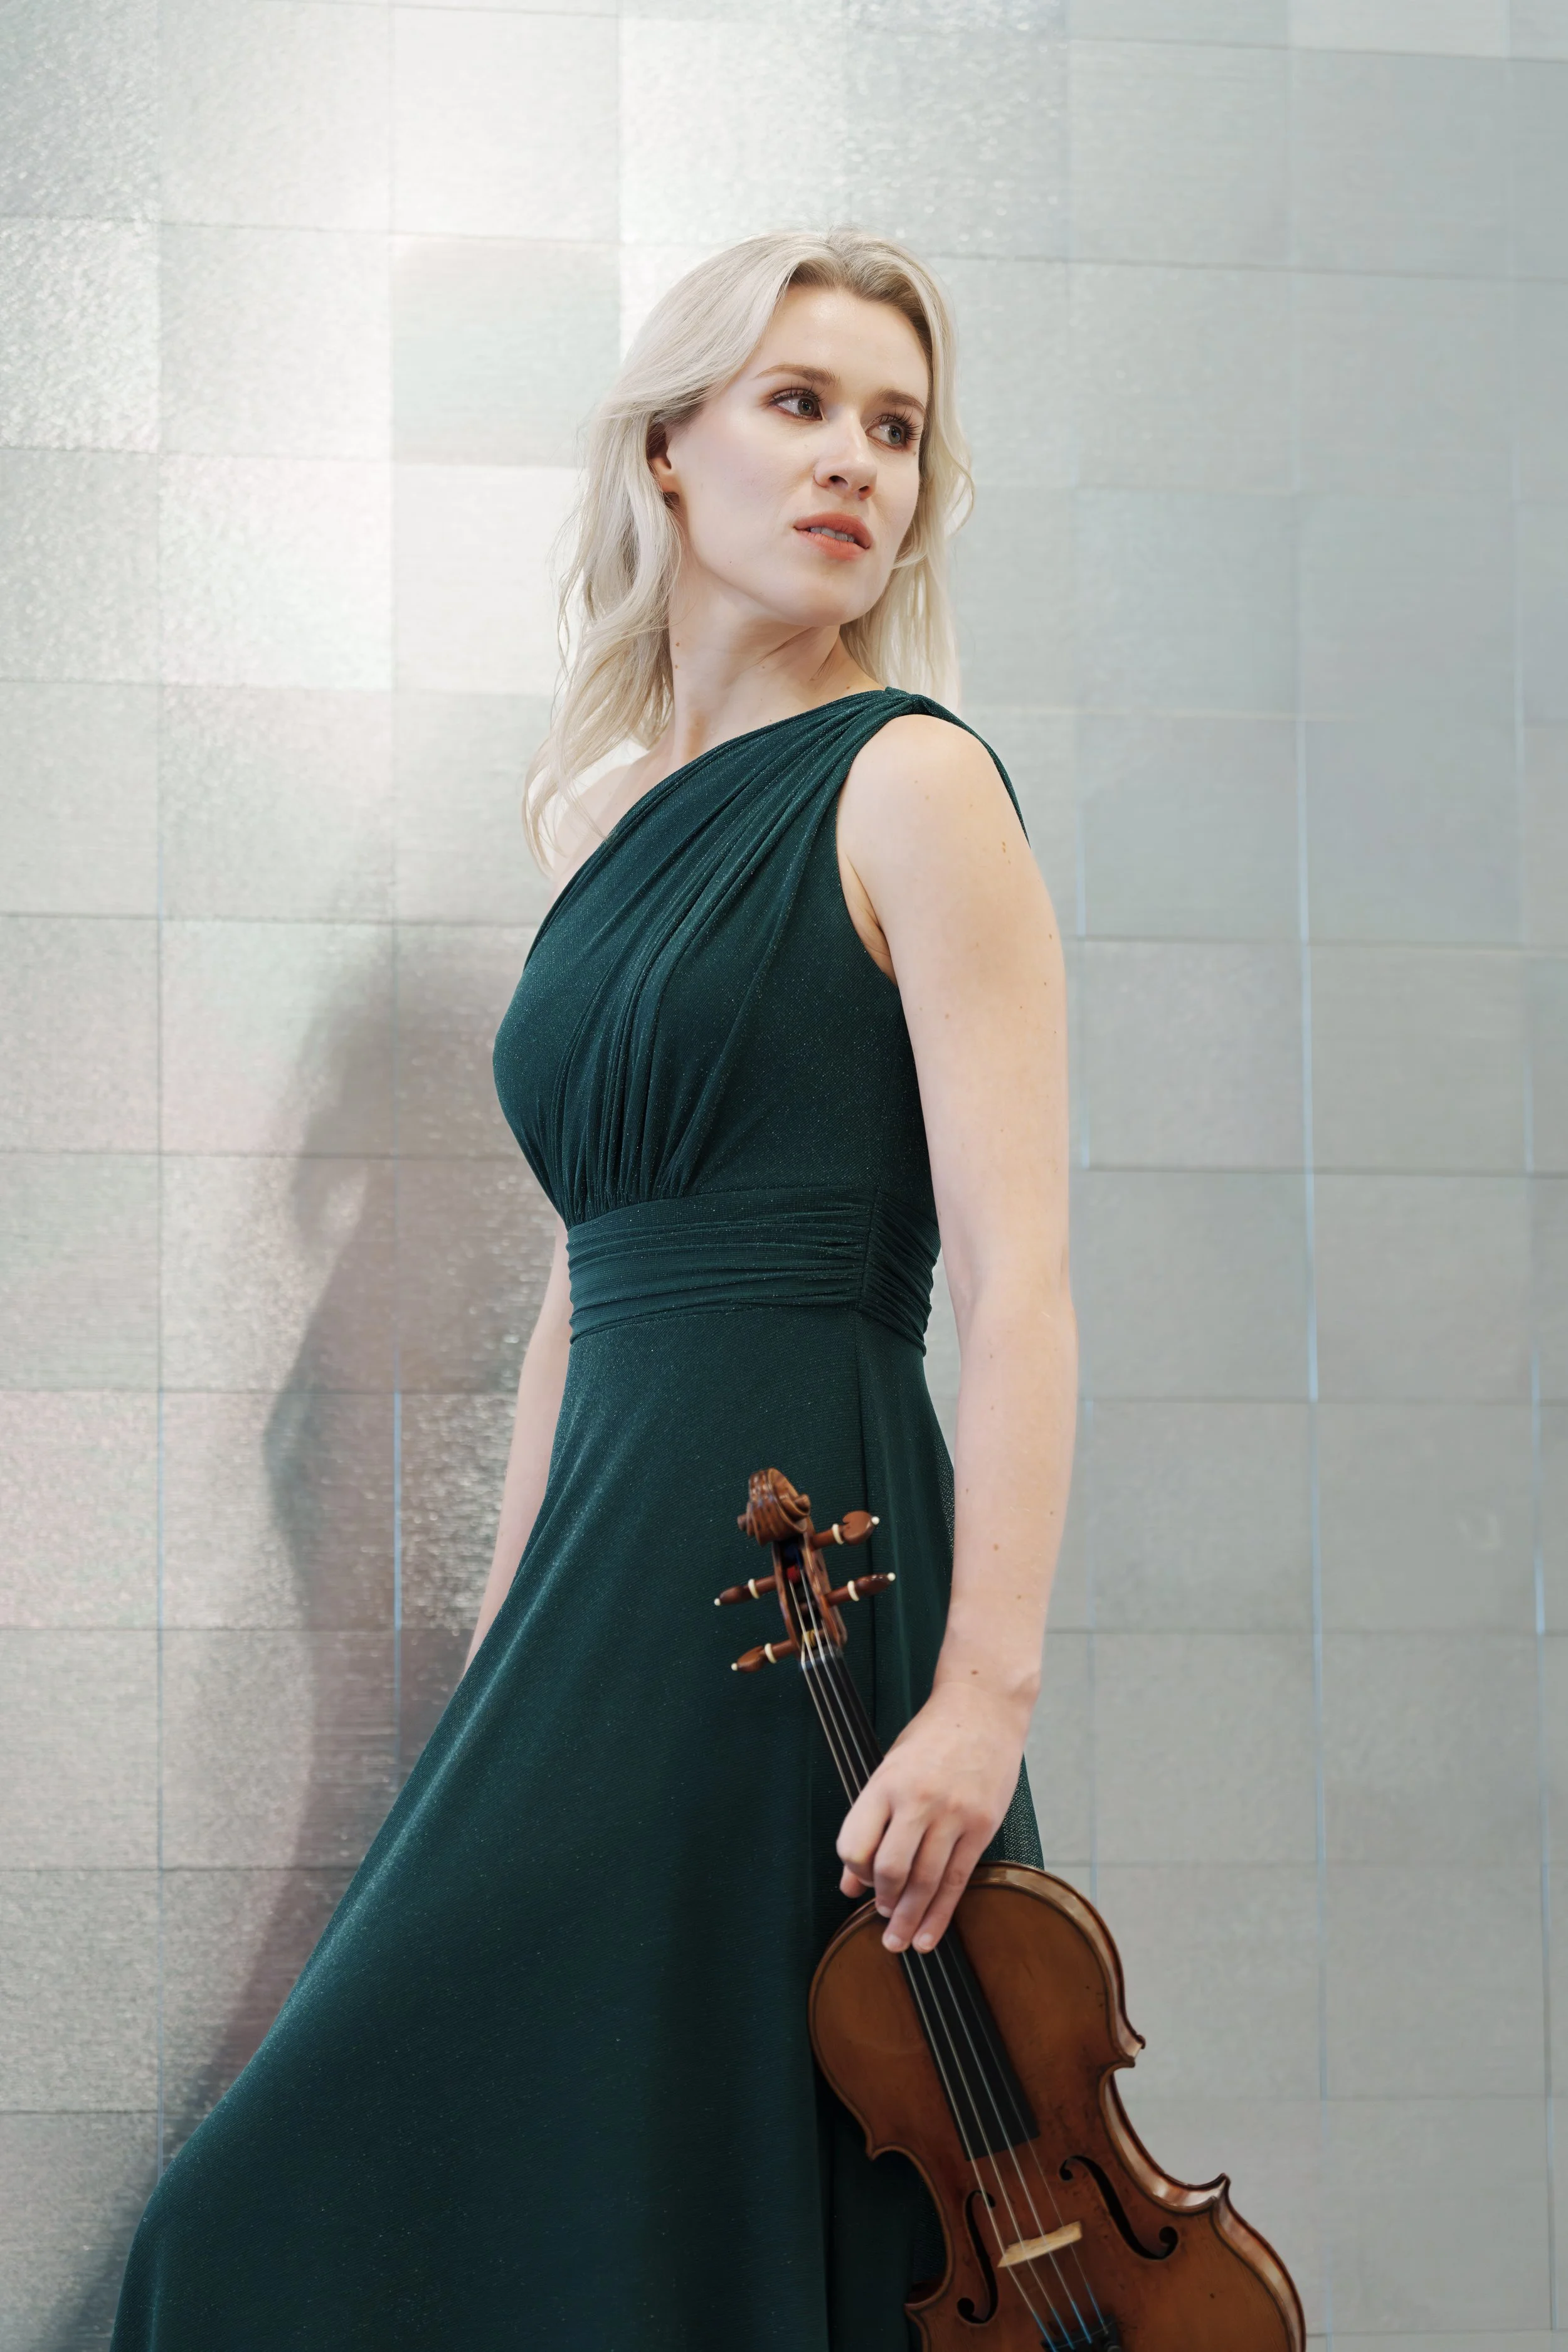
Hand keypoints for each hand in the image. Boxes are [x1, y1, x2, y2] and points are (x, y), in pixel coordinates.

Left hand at [835, 1682, 1025, 1954]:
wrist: (983, 1707)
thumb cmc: (932, 1736)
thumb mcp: (889, 1769)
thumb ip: (869, 1824)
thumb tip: (849, 1882)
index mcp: (886, 1783)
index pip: (855, 1844)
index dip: (854, 1872)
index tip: (860, 1881)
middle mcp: (918, 1799)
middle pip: (890, 1869)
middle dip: (883, 1903)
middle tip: (882, 1921)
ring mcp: (953, 1813)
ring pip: (926, 1881)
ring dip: (909, 1918)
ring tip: (900, 1941)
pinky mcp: (982, 1824)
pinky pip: (958, 1879)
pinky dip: (941, 1913)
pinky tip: (929, 1933)